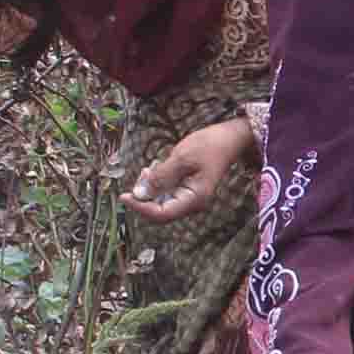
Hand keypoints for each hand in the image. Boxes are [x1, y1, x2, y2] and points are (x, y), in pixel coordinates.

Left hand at [125, 117, 253, 221]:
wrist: (228, 138)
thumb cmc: (209, 146)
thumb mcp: (182, 158)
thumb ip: (161, 177)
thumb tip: (141, 194)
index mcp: (194, 198)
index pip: (162, 214)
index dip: (141, 208)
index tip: (125, 196)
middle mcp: (192, 203)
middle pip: (159, 211)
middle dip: (144, 196)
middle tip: (141, 174)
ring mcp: (189, 197)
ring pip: (161, 202)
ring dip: (149, 189)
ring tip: (148, 169)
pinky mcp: (186, 189)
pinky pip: (166, 193)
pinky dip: (156, 184)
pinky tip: (154, 169)